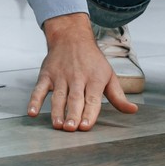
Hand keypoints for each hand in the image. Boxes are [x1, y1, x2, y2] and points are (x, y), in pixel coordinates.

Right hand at [28, 12, 138, 130]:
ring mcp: (60, 76)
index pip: (92, 99)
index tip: (86, 126)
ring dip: (56, 111)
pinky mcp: (46, 75)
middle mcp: (77, 77)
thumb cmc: (92, 60)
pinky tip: (32, 112)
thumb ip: (118, 96)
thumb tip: (132, 110)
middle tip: (71, 129)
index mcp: (94, 79)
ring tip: (57, 125)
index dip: (89, 113)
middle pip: (75, 99)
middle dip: (73, 114)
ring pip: (58, 96)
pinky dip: (35, 100)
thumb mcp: (109, 75)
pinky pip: (39, 89)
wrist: (71, 37)